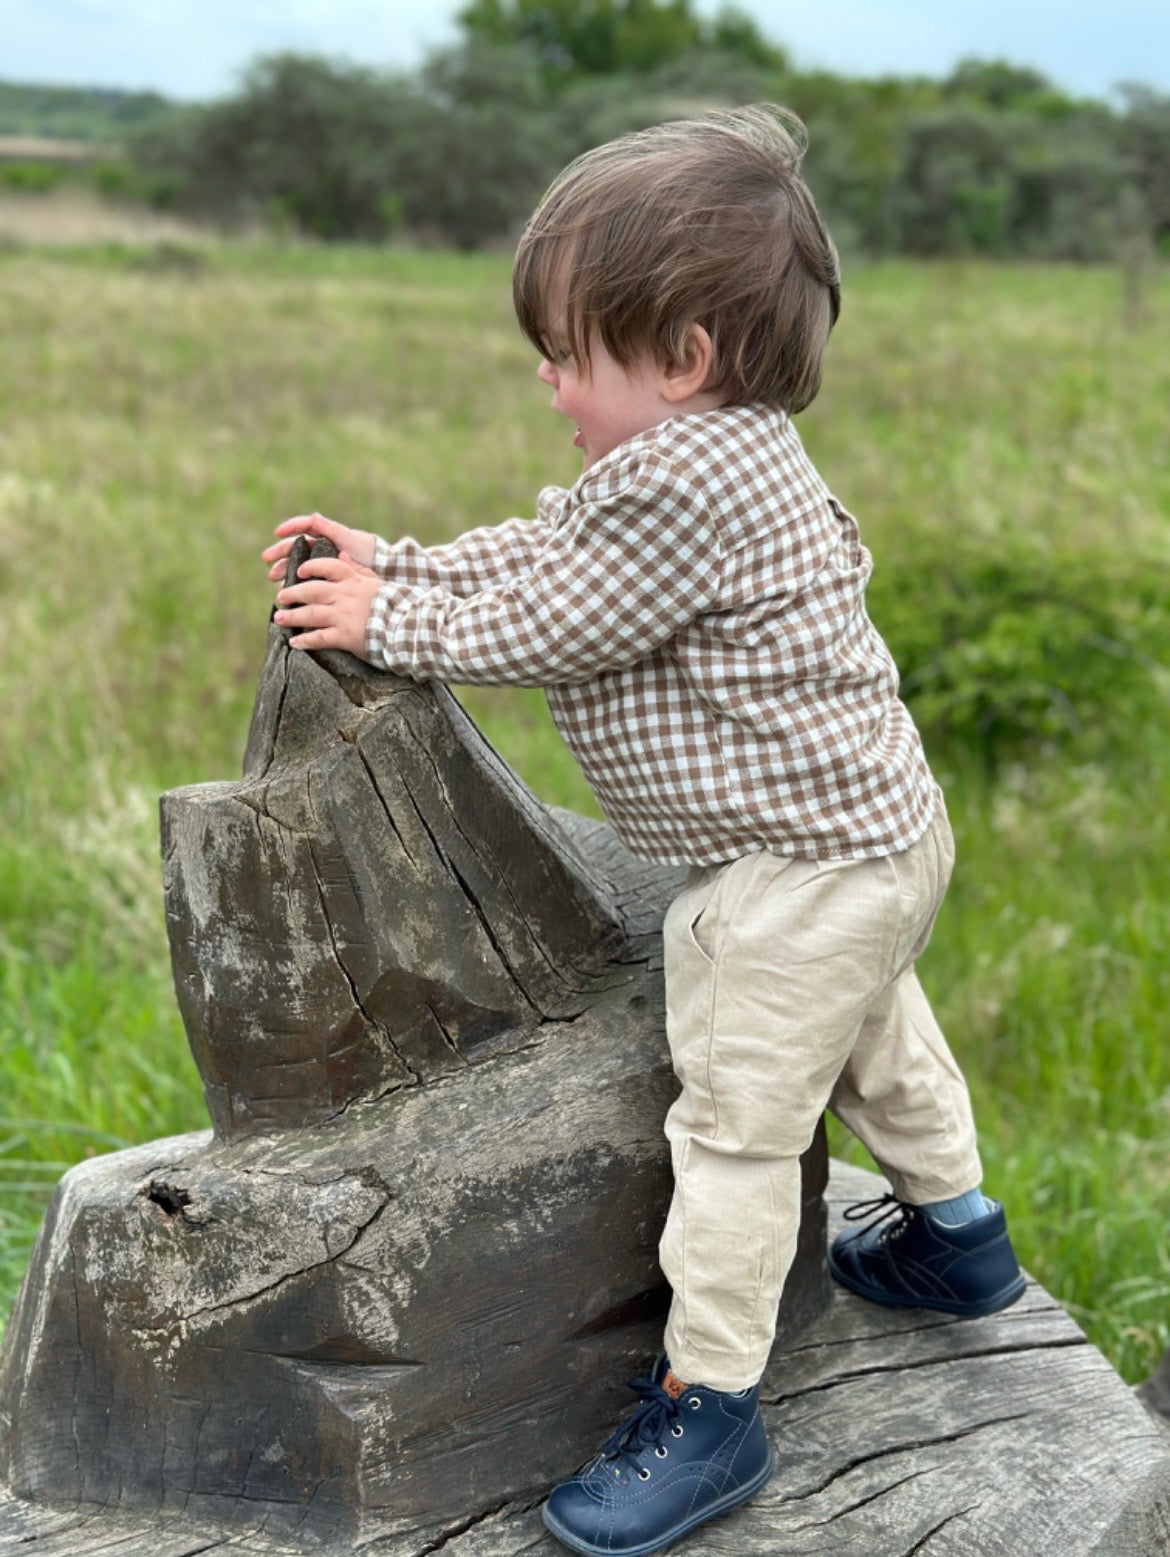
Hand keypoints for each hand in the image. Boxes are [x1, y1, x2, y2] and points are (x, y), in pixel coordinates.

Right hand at [262, 512, 376, 580]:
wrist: (381, 569)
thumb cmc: (366, 551)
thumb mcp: (349, 540)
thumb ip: (331, 530)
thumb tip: (314, 517)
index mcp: (325, 533)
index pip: (304, 526)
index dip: (289, 527)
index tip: (277, 533)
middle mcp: (320, 545)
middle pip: (295, 546)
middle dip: (280, 552)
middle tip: (267, 560)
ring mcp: (320, 561)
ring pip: (296, 562)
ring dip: (283, 568)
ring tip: (273, 577)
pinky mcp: (322, 576)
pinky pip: (304, 577)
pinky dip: (294, 581)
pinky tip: (285, 587)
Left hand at [274, 554, 384, 656]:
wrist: (407, 628)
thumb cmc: (395, 605)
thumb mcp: (377, 582)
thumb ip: (358, 569)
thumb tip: (342, 555)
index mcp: (353, 581)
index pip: (327, 567)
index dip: (311, 567)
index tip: (300, 571)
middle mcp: (345, 596)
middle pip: (311, 591)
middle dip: (293, 593)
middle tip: (281, 597)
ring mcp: (343, 616)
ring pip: (310, 614)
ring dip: (292, 616)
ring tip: (279, 618)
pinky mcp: (344, 636)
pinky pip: (319, 638)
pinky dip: (305, 641)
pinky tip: (295, 643)